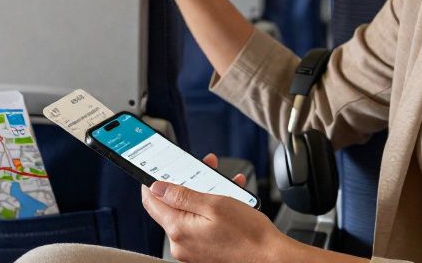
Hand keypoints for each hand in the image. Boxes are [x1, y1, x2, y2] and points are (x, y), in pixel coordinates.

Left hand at [141, 153, 294, 262]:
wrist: (270, 258)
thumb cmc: (248, 234)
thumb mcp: (214, 204)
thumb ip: (182, 195)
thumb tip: (157, 187)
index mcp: (178, 229)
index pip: (151, 201)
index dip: (151, 182)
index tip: (155, 169)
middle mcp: (181, 243)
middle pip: (172, 206)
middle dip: (186, 183)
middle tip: (201, 168)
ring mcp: (192, 249)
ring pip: (189, 213)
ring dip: (203, 194)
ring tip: (222, 182)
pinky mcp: (203, 251)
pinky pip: (199, 225)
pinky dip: (210, 209)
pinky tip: (228, 199)